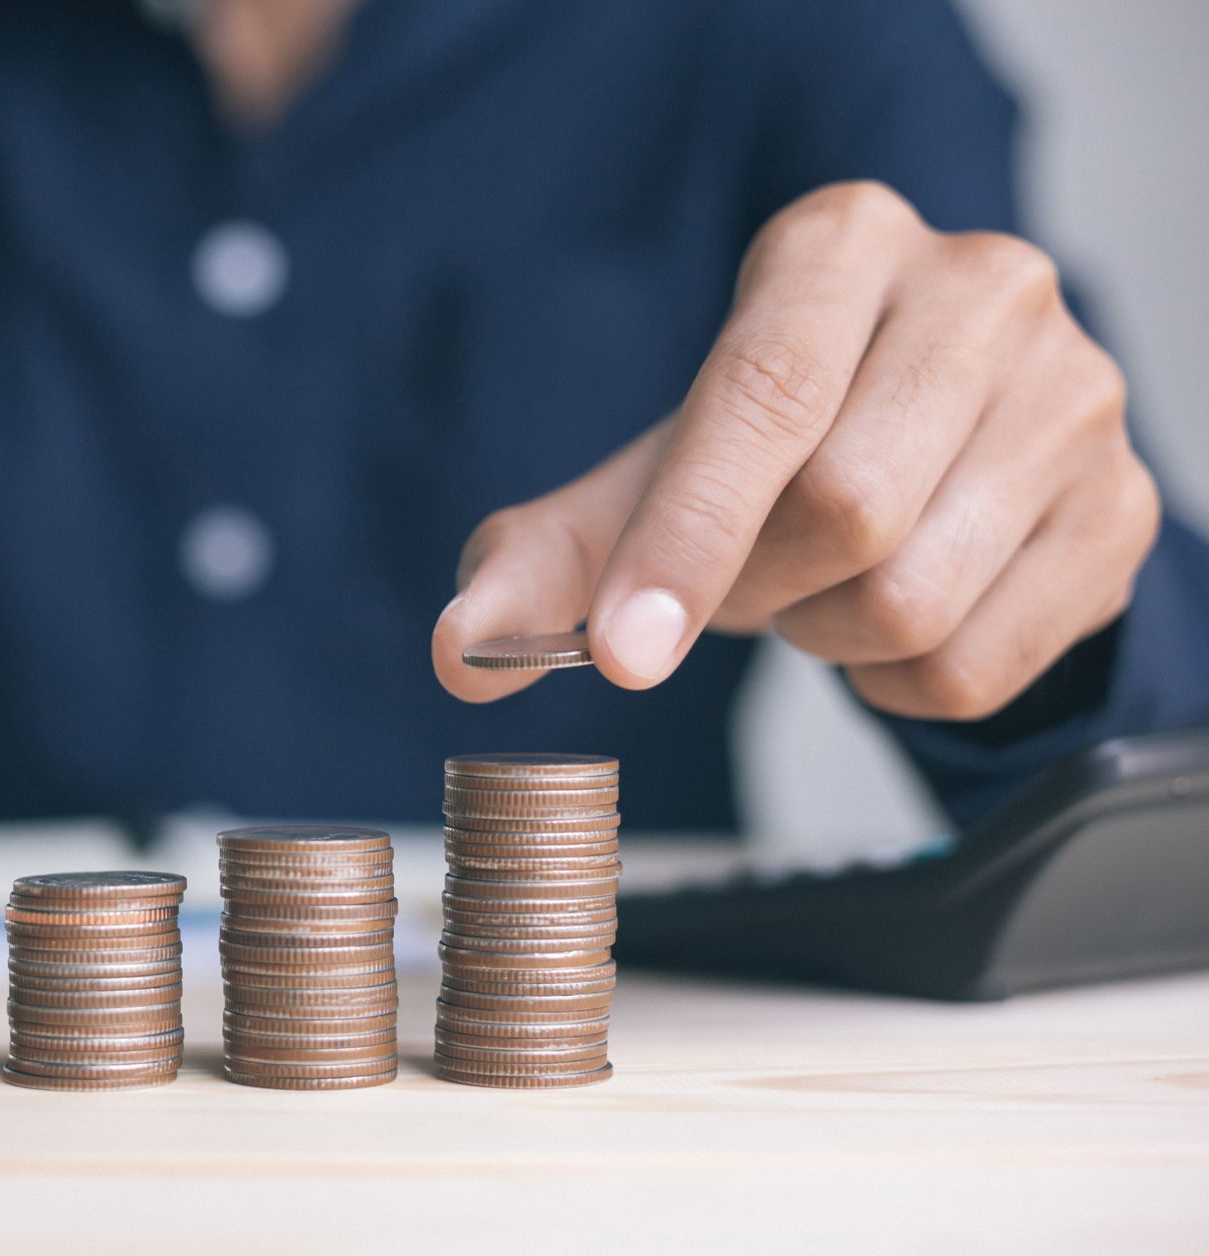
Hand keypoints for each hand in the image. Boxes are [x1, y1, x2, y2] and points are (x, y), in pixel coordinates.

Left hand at [435, 181, 1159, 717]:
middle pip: (845, 509)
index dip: (684, 535)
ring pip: (912, 598)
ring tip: (815, 586)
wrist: (924, 449)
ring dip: (821, 638)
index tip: (621, 651)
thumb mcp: (646, 476)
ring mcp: (1074, 397)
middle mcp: (980, 290)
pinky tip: (882, 624)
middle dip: (751, 589)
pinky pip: (975, 667)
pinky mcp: (1120, 511)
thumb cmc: (767, 448)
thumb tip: (460, 653)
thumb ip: (545, 557)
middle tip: (730, 590)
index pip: (762, 397)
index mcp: (840, 244)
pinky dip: (893, 685)